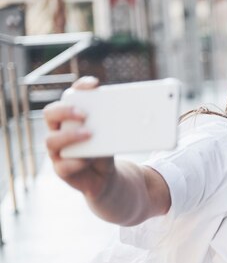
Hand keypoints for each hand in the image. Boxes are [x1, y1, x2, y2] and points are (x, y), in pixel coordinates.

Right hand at [44, 76, 113, 198]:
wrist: (106, 177)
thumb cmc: (105, 151)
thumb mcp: (111, 135)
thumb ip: (114, 124)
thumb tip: (140, 114)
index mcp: (70, 118)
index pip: (69, 96)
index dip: (79, 88)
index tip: (95, 84)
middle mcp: (58, 131)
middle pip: (50, 113)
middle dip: (65, 110)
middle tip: (84, 113)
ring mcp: (57, 151)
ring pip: (51, 140)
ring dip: (70, 136)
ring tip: (89, 134)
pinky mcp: (62, 169)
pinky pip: (63, 166)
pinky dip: (76, 162)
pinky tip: (88, 160)